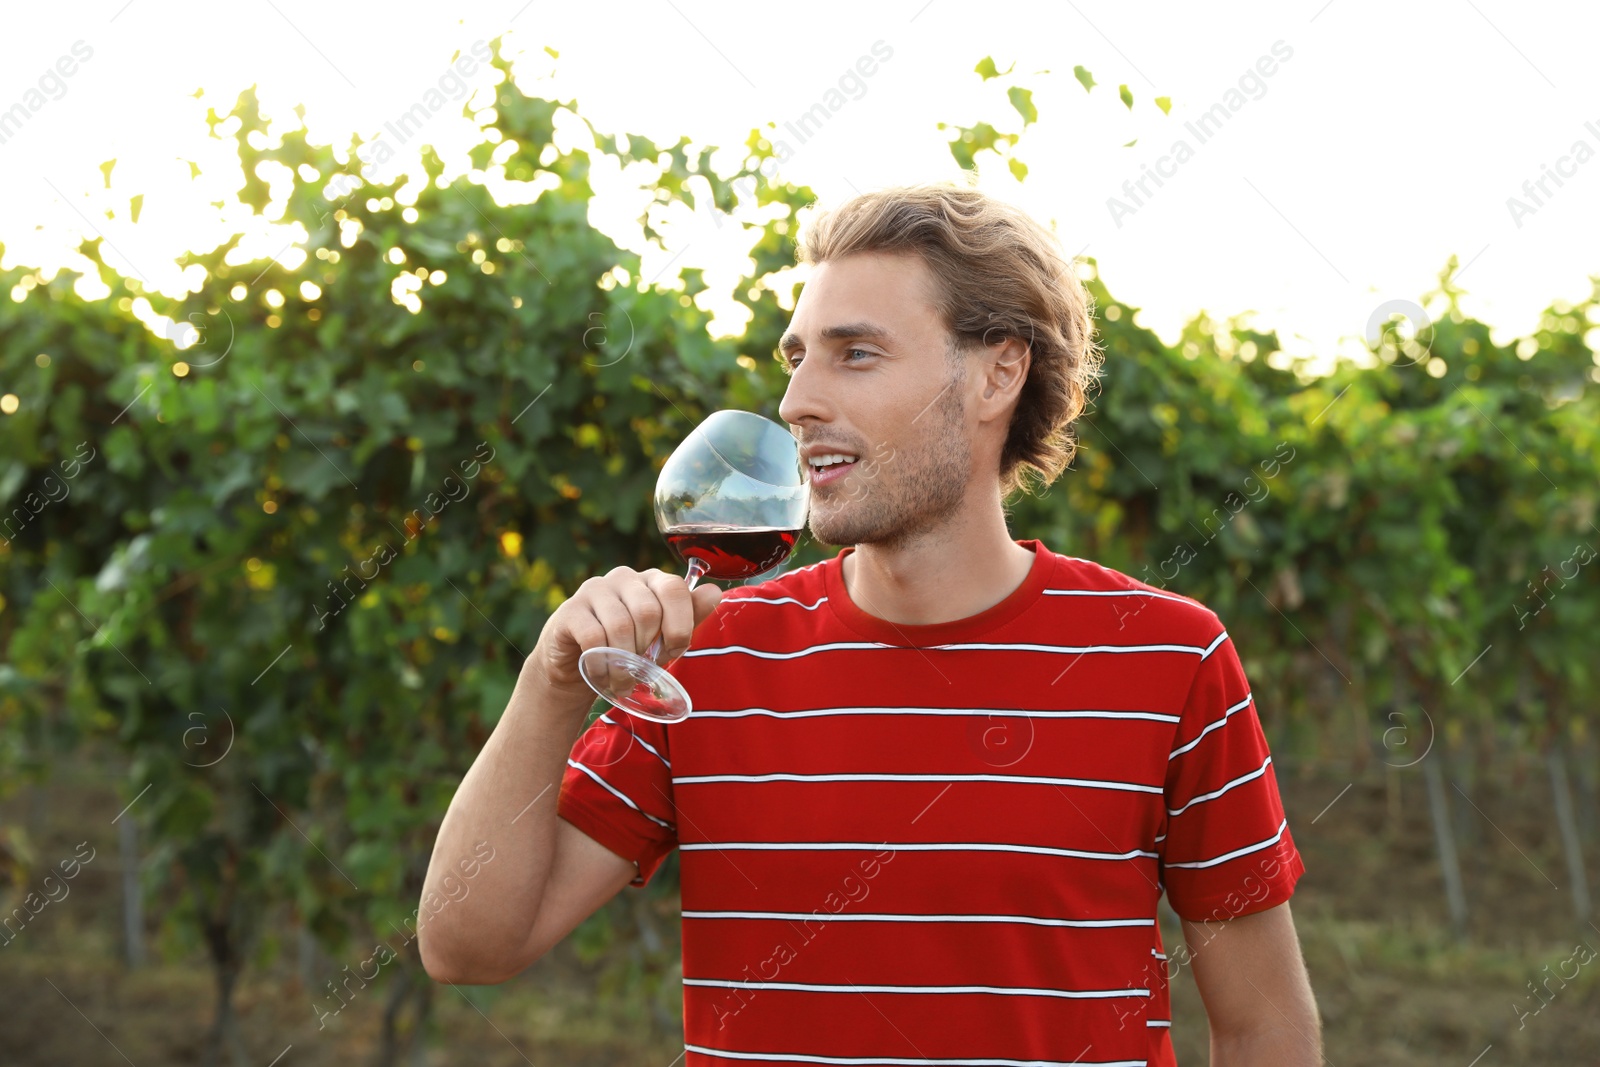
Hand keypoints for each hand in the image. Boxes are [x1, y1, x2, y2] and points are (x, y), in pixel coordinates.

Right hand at [528, 566, 723, 701]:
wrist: (576, 665)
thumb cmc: (628, 648)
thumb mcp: (663, 637)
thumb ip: (689, 616)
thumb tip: (715, 592)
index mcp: (651, 580)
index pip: (675, 589)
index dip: (678, 626)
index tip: (672, 651)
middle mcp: (624, 577)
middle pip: (648, 610)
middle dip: (650, 649)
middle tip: (642, 669)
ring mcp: (594, 590)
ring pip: (621, 625)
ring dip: (625, 663)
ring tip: (622, 681)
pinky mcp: (570, 610)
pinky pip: (594, 637)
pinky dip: (603, 663)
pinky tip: (602, 675)